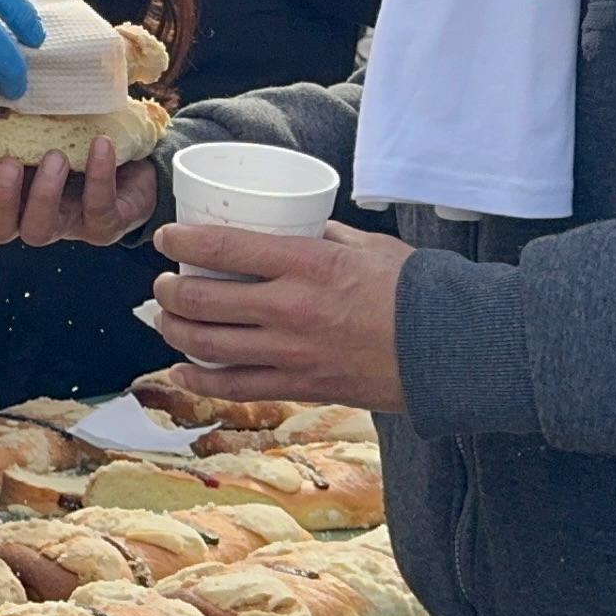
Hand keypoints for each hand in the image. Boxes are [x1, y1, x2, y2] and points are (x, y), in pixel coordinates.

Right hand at [0, 136, 158, 245]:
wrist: (139, 160)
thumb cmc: (82, 145)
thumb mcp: (47, 136)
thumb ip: (16, 138)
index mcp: (16, 198)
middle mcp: (38, 218)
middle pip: (1, 229)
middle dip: (1, 197)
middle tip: (10, 162)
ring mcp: (71, 226)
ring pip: (42, 229)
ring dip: (43, 193)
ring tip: (57, 155)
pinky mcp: (108, 224)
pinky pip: (98, 207)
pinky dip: (98, 174)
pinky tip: (100, 144)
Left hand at [147, 223, 415, 412]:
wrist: (452, 349)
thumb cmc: (416, 291)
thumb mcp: (368, 247)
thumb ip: (326, 238)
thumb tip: (299, 228)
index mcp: (308, 265)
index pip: (225, 248)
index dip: (183, 242)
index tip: (165, 238)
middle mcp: (292, 309)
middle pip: (204, 301)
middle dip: (171, 291)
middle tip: (163, 283)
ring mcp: (294, 353)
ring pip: (210, 346)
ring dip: (176, 332)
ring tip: (166, 319)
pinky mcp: (303, 386)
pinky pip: (236, 387)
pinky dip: (201, 379)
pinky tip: (182, 369)